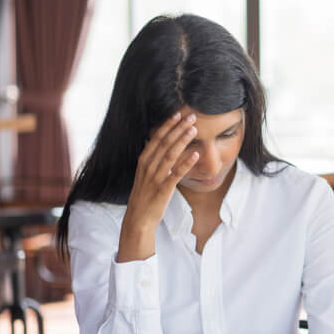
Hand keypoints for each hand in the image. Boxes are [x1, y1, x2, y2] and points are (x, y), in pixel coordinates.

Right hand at [117, 112, 198, 261]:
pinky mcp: (163, 189)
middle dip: (178, 128)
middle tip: (191, 115)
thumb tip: (163, 146)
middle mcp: (148, 166)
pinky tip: (195, 153)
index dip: (167, 125)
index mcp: (143, 161)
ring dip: (182, 140)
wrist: (138, 219)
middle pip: (164, 142)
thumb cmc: (145, 196)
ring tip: (194, 129)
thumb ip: (154, 160)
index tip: (178, 114)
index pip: (156, 138)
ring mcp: (155, 177)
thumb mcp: (146, 174)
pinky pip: (175, 173)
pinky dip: (186, 162)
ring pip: (170, 154)